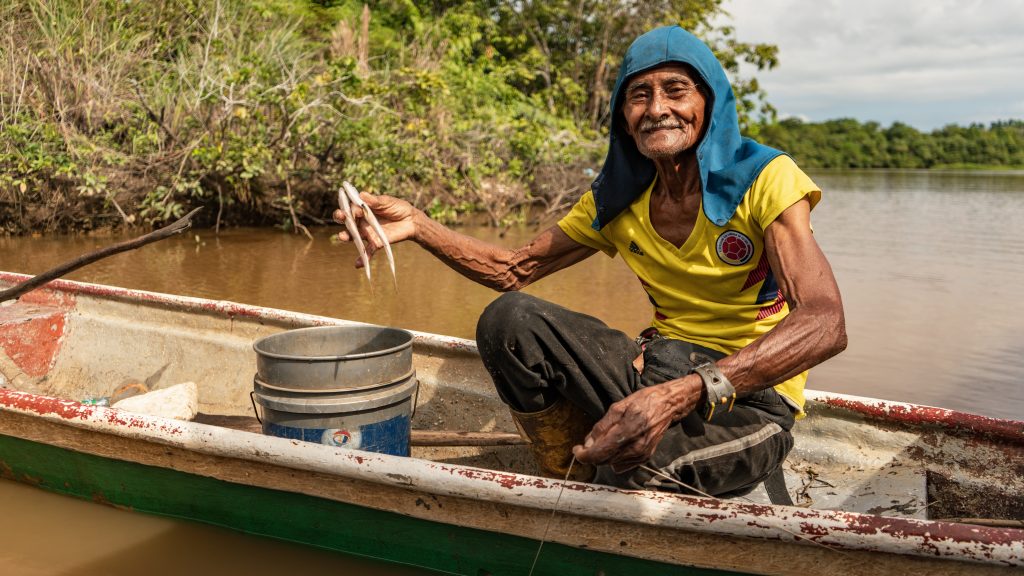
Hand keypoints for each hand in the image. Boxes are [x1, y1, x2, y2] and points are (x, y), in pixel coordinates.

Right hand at [333, 193, 417, 266]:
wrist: (411, 221)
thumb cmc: (398, 208)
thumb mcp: (388, 202)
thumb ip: (375, 201)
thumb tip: (362, 194)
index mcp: (363, 209)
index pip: (351, 207)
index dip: (349, 207)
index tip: (353, 208)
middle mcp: (362, 221)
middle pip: (348, 220)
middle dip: (341, 218)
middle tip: (340, 216)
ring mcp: (367, 232)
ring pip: (353, 235)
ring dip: (346, 236)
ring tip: (341, 236)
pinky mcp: (375, 243)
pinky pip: (367, 252)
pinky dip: (363, 259)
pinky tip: (357, 264)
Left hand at [572, 376, 700, 472]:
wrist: (668, 406)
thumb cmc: (643, 402)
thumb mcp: (618, 407)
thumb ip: (602, 427)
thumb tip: (588, 442)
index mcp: (626, 432)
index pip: (598, 454)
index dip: (583, 455)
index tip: (576, 449)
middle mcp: (634, 448)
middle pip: (603, 461)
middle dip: (591, 455)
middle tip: (586, 444)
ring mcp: (641, 454)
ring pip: (612, 464)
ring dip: (602, 456)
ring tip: (602, 442)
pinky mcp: (645, 457)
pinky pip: (623, 465)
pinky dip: (614, 458)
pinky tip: (615, 446)